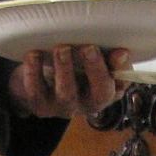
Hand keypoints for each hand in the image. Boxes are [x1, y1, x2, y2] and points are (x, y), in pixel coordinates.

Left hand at [9, 45, 130, 118]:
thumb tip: (121, 53)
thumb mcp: (95, 62)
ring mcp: (61, 107)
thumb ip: (110, 59)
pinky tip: (34, 54)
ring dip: (65, 69)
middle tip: (88, 47)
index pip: (116, 87)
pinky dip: (34, 72)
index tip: (117, 52)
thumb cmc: (74, 67)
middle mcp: (84, 105)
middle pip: (96, 95)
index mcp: (102, 93)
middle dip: (95, 69)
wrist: (40, 80)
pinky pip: (36, 92)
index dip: (118, 71)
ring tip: (62, 48)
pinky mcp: (39, 105)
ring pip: (66, 94)